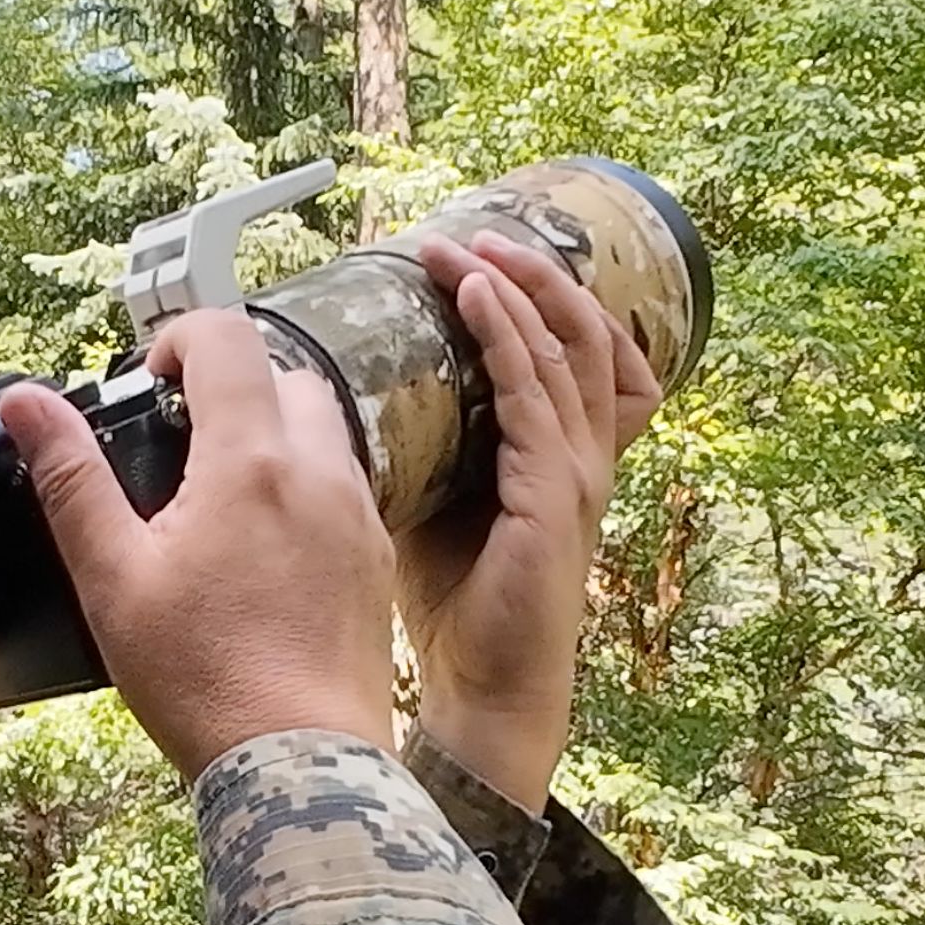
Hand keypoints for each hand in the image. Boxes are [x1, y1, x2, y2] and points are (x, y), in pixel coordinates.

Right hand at [1, 311, 395, 780]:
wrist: (300, 762)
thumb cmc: (203, 680)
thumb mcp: (112, 578)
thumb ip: (70, 478)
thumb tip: (27, 402)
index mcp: (248, 462)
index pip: (227, 338)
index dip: (179, 337)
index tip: (150, 378)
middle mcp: (318, 472)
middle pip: (285, 372)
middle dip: (232, 381)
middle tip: (181, 433)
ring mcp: (358, 514)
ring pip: (324, 426)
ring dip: (274, 427)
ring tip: (221, 487)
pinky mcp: (375, 558)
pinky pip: (346, 483)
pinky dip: (306, 481)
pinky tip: (264, 540)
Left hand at [398, 229, 663, 808]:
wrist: (486, 690)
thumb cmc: (455, 603)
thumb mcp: (429, 498)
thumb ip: (413, 442)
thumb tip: (341, 388)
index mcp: (557, 452)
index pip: (573, 350)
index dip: (539, 295)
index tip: (475, 254)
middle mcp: (581, 453)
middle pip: (584, 332)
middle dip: (531, 273)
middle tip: (469, 234)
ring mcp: (576, 472)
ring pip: (570, 349)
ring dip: (518, 288)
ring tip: (469, 249)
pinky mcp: (556, 496)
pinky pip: (540, 396)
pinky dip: (509, 339)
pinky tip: (476, 300)